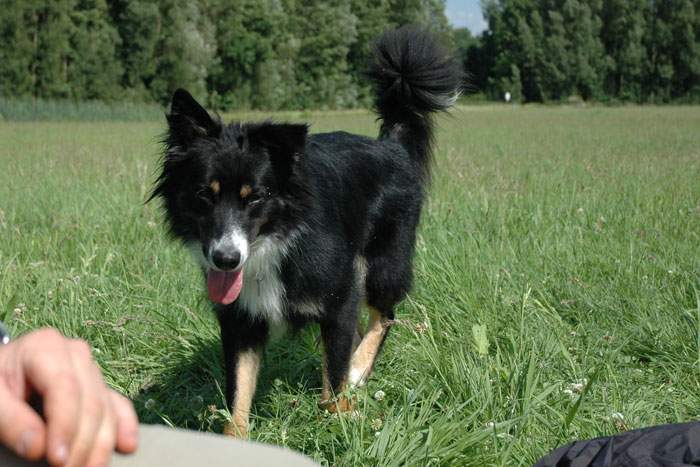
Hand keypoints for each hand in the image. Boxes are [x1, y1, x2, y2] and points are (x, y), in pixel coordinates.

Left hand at [0, 328, 138, 465]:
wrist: (1, 372)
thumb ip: (11, 421)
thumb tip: (39, 447)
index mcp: (46, 347)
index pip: (65, 388)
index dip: (65, 425)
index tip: (57, 459)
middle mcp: (75, 354)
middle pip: (90, 400)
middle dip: (83, 440)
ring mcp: (90, 368)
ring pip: (106, 407)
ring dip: (101, 442)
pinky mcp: (98, 384)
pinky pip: (117, 405)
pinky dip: (124, 426)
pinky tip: (127, 445)